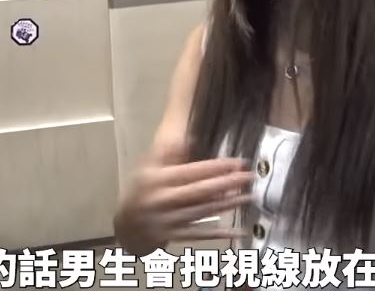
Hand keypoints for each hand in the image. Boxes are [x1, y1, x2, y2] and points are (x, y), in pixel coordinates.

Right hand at [114, 139, 255, 255]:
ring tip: (249, 197)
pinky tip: (238, 231)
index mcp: (156, 179)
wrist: (125, 225)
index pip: (192, 171)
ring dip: (228, 205)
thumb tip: (190, 137)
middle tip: (250, 177)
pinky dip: (219, 234)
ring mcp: (167, 221)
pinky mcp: (174, 237)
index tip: (238, 161)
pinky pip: (200, 235)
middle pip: (200, 191)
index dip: (216, 166)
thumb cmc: (141, 189)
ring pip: (203, 212)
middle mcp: (162, 200)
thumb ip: (169, 153)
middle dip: (227, 183)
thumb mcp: (149, 167)